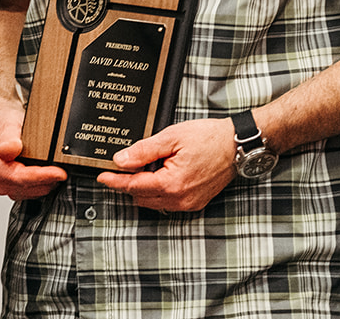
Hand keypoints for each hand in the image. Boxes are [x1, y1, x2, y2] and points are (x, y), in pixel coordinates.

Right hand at [0, 101, 65, 199]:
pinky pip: (33, 191)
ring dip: (46, 183)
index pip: (18, 177)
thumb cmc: (4, 123)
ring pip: (31, 192)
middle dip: (47, 180)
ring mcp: (6, 184)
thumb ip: (8, 137)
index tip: (59, 173)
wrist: (3, 124)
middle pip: (26, 187)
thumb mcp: (7, 123)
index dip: (41, 176)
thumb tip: (11, 148)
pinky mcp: (15, 187)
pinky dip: (44, 184)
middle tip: (64, 171)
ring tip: (58, 171)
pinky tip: (51, 174)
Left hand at [96, 117, 235, 211]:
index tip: (102, 176)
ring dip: (143, 189)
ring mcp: (188, 204)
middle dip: (128, 184)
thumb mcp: (172, 137)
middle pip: (141, 197)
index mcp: (171, 183)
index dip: (115, 181)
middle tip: (120, 168)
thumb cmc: (210, 138)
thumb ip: (144, 150)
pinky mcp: (195, 203)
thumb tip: (120, 160)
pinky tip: (160, 175)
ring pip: (153, 202)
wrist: (237, 145)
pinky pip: (167, 203)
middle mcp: (179, 199)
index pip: (133, 185)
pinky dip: (158, 192)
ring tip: (143, 168)